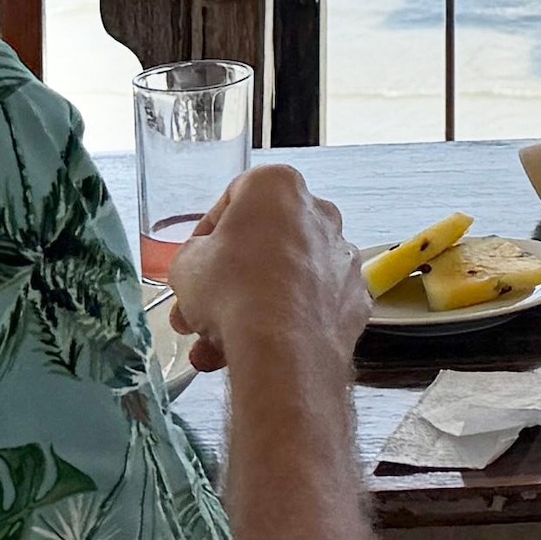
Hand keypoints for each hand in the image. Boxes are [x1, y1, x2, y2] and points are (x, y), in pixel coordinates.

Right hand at [157, 163, 358, 382]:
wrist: (283, 350)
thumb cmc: (232, 291)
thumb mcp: (185, 265)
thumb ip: (195, 256)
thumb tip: (203, 266)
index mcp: (279, 187)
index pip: (234, 199)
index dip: (206, 235)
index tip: (196, 263)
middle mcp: (320, 214)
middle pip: (264, 244)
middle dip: (228, 279)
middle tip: (200, 309)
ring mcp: (342, 259)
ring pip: (287, 280)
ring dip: (250, 309)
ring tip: (213, 346)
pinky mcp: (354, 300)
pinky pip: (311, 307)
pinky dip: (287, 326)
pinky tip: (254, 352)